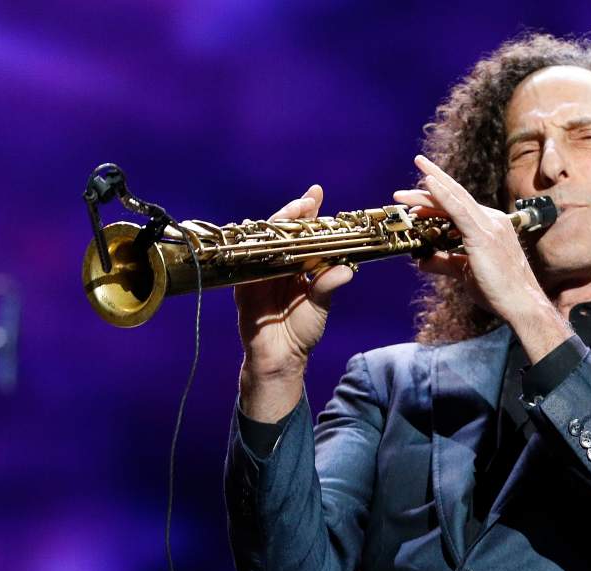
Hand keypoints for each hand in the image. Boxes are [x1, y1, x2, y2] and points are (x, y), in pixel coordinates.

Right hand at [234, 184, 354, 378]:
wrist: (280, 358)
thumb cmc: (301, 332)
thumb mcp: (319, 305)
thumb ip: (328, 285)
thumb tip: (346, 269)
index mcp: (296, 265)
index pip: (302, 234)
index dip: (308, 213)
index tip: (316, 193)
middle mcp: (277, 264)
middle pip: (282, 231)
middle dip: (293, 212)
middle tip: (306, 200)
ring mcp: (259, 272)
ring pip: (264, 240)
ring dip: (277, 225)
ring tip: (292, 212)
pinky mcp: (243, 285)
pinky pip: (246, 261)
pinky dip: (253, 248)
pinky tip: (264, 235)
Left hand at [394, 156, 569, 360]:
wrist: (520, 303)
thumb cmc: (499, 290)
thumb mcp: (466, 272)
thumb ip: (445, 262)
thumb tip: (422, 261)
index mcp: (488, 226)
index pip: (458, 207)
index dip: (434, 201)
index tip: (413, 202)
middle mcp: (491, 220)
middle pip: (455, 196)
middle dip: (431, 182)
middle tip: (410, 175)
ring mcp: (489, 225)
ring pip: (454, 200)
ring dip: (427, 190)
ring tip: (402, 191)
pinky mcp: (484, 236)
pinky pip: (459, 210)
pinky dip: (442, 195)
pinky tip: (428, 183)